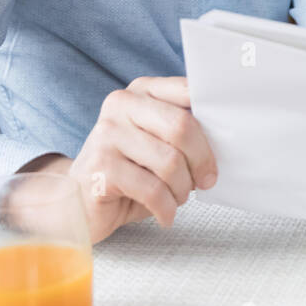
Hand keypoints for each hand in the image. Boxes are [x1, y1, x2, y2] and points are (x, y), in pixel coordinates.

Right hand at [23, 76, 216, 242]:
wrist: (76, 201)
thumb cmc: (128, 171)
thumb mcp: (158, 143)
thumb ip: (183, 131)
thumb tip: (226, 138)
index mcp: (141, 90)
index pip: (188, 91)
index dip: (214, 116)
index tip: (228, 138)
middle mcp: (121, 105)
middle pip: (182, 127)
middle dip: (202, 160)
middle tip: (207, 180)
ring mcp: (107, 135)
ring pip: (170, 162)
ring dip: (183, 189)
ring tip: (178, 198)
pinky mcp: (101, 168)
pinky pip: (152, 190)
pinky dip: (167, 208)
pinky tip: (165, 214)